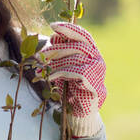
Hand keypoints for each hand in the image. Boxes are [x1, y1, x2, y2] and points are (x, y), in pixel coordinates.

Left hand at [39, 22, 106, 137]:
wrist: (78, 113)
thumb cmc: (69, 89)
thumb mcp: (61, 67)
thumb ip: (59, 54)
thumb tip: (52, 37)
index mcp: (91, 53)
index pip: (83, 35)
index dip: (69, 29)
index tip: (53, 26)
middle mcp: (98, 60)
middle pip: (78, 44)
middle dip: (57, 48)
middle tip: (41, 54)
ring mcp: (98, 72)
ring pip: (76, 57)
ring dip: (55, 63)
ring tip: (42, 69)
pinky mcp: (96, 84)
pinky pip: (76, 71)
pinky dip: (60, 73)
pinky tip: (50, 78)